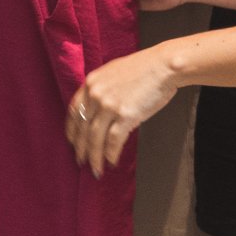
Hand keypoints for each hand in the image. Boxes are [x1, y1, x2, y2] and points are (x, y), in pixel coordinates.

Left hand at [67, 43, 179, 177]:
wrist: (164, 66)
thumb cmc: (143, 69)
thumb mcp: (113, 73)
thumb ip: (101, 89)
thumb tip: (97, 111)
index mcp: (91, 83)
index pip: (74, 112)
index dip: (72, 130)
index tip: (73, 142)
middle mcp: (96, 94)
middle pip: (83, 128)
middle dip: (81, 149)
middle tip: (81, 162)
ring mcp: (109, 105)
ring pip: (96, 138)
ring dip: (95, 157)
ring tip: (96, 169)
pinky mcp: (125, 115)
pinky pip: (114, 140)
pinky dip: (111, 153)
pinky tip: (112, 161)